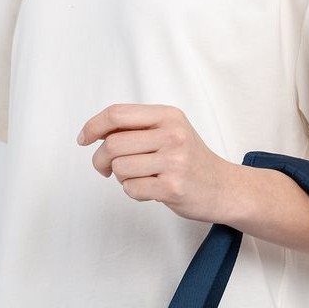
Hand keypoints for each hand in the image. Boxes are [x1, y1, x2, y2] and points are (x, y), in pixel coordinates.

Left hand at [78, 104, 237, 222]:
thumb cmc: (192, 162)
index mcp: (168, 116)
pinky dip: (133, 192)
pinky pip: (132, 189)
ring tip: (137, 179)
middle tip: (105, 169)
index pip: (117, 114)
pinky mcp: (172, 187)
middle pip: (113, 144)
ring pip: (120, 168)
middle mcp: (171, 135)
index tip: (83, 139)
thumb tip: (97, 134)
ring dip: (120, 178)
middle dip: (101, 160)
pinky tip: (149, 190)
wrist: (224, 188)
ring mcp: (173, 162)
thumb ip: (139, 129)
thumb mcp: (170, 132)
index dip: (93, 126)